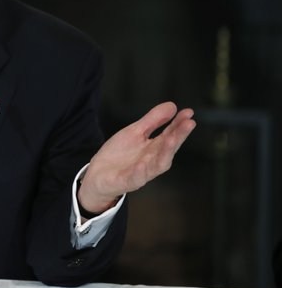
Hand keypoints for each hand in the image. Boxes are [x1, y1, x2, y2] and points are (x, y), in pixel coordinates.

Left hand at [78, 102, 195, 213]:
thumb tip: (173, 106)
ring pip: (157, 165)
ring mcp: (141, 172)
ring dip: (165, 152)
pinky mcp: (126, 181)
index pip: (170, 134)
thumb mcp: (135, 132)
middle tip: (189, 123)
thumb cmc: (120, 154)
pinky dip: (140, 172)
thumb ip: (153, 120)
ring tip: (172, 139)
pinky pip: (135, 177)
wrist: (98, 175)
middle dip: (178, 136)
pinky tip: (143, 164)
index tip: (189, 112)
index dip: (179, 124)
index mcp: (154, 148)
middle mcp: (152, 160)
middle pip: (168, 148)